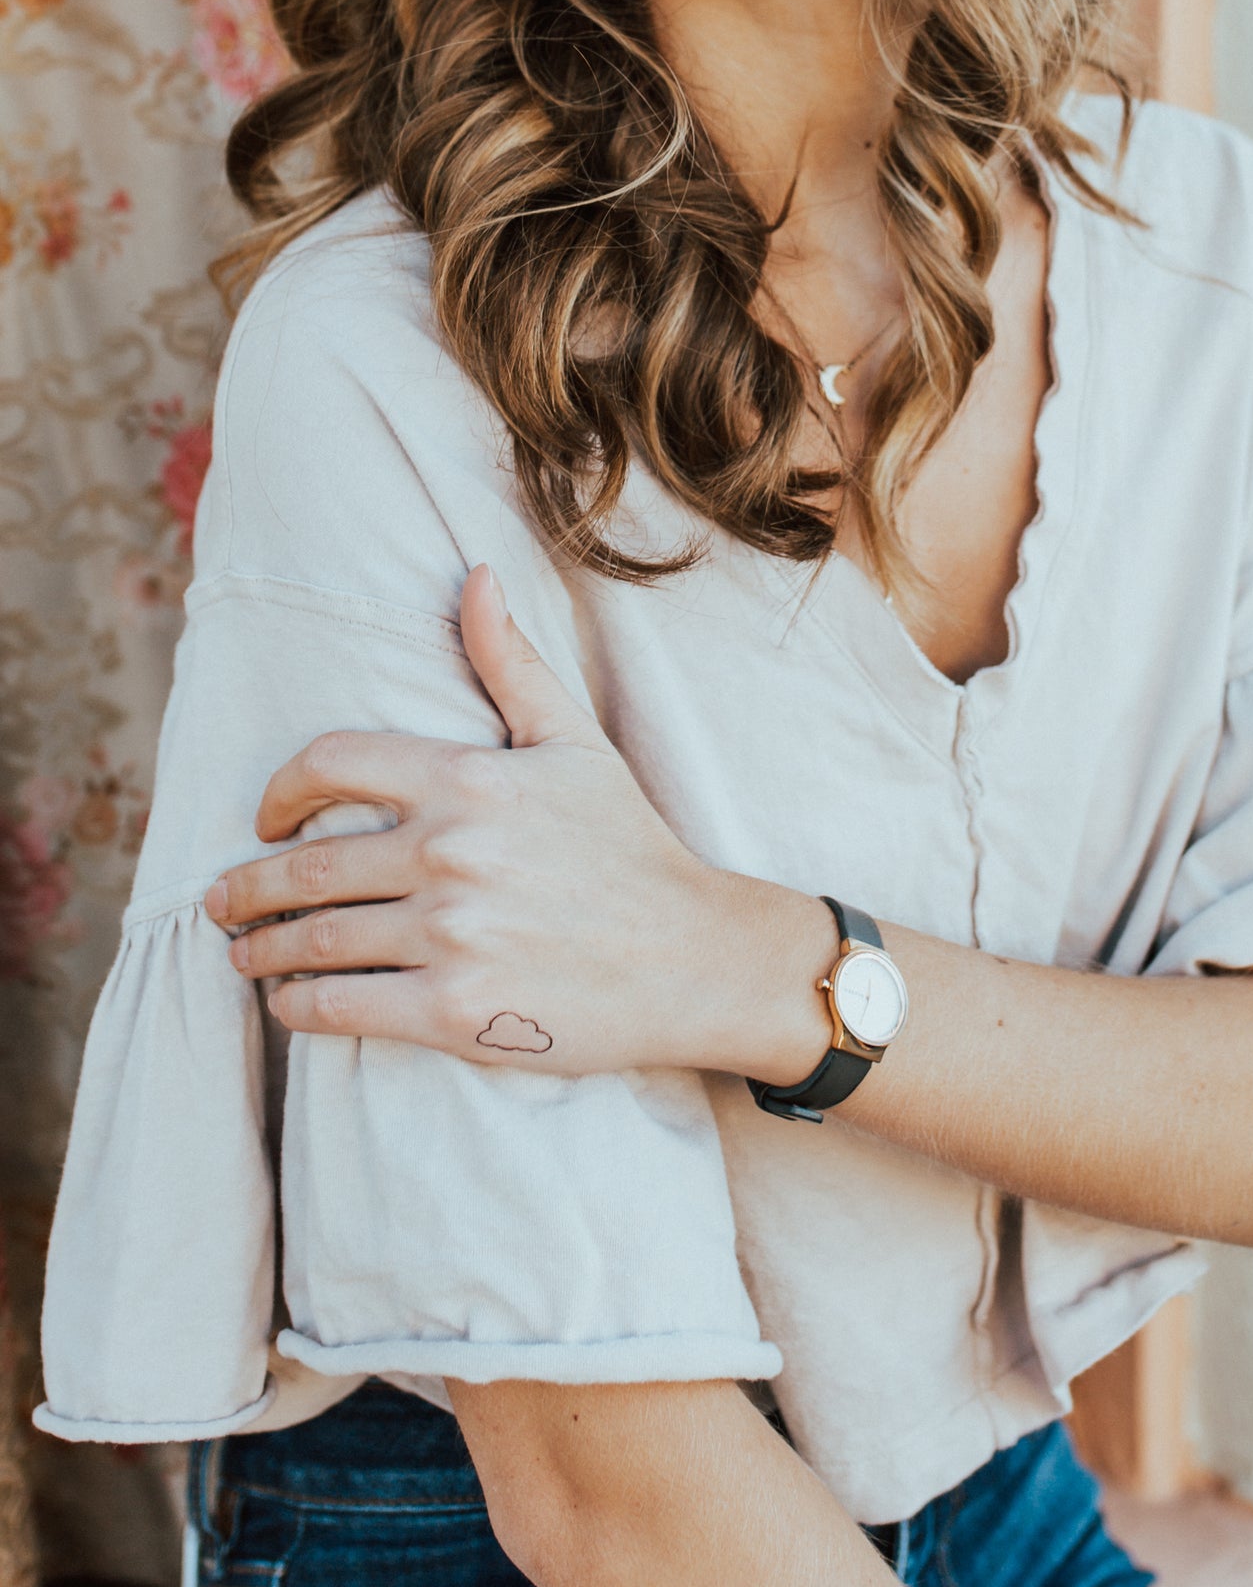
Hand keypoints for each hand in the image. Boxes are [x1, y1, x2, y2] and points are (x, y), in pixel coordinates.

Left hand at [206, 566, 833, 1078]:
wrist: (695, 958)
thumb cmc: (632, 848)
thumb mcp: (576, 743)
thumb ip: (511, 663)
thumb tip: (473, 575)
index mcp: (468, 780)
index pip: (330, 763)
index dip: (277, 790)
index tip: (262, 818)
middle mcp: (449, 853)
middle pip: (305, 865)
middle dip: (246, 888)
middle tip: (223, 903)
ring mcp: (450, 936)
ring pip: (314, 940)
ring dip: (261, 951)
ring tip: (244, 957)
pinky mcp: (454, 1011)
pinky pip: (339, 1006)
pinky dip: (296, 1007)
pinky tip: (289, 1004)